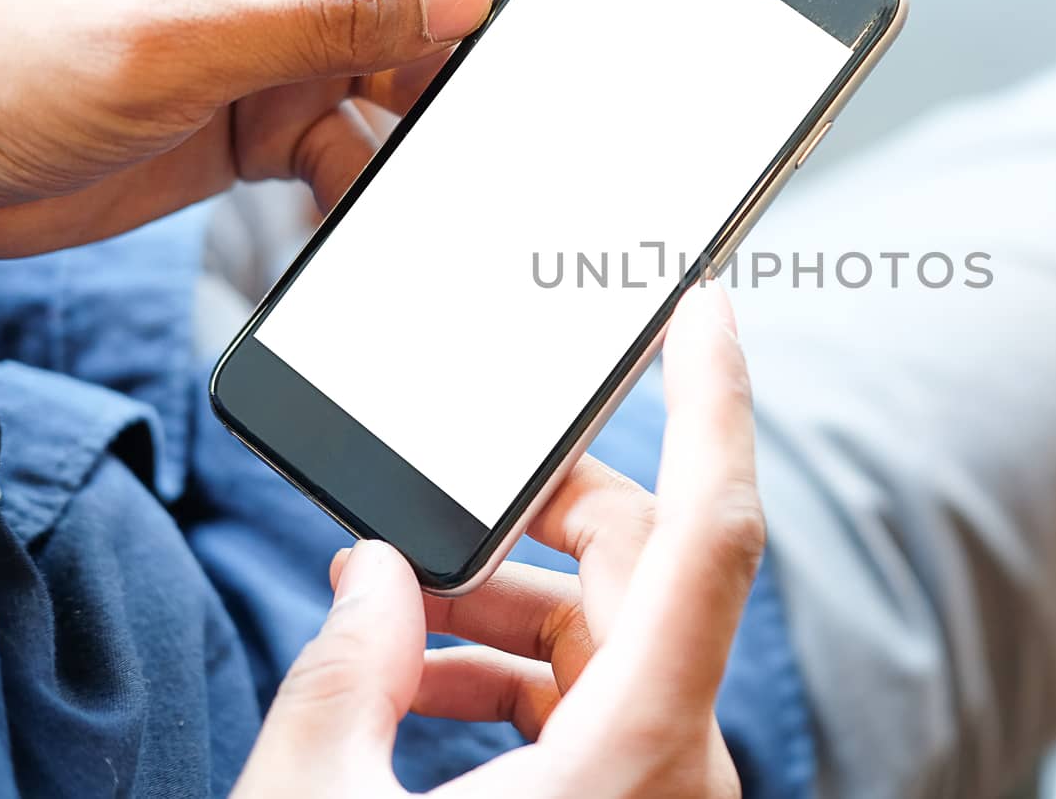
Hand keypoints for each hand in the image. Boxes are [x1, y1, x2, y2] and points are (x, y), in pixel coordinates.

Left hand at [0, 0, 713, 256]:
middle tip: (576, 88)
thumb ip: (325, 12)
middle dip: (514, 33)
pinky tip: (364, 204)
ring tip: (448, 169)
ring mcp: (301, 27)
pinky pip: (384, 141)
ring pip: (435, 68)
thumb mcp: (167, 27)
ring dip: (449, 125)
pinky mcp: (290, 105)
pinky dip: (391, 181)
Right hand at [233, 282, 763, 797]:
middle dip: (538, 505)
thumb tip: (373, 576)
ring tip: (392, 606)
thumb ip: (341, 677)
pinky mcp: (633, 791)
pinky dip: (513, 657)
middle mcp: (679, 754)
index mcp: (638, 743)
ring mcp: (662, 775)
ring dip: (507, 593)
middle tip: (430, 501)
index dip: (714, 399)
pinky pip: (595, 684)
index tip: (705, 305)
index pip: (711, 530)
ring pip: (613, 620)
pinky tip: (419, 675)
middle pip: (641, 560)